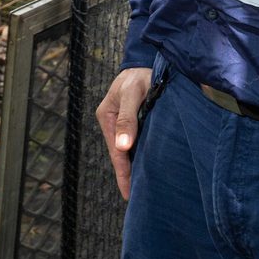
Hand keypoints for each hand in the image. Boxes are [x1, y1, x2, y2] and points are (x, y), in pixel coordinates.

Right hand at [94, 67, 152, 201]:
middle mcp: (114, 123)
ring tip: (147, 189)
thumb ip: (127, 118)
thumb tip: (122, 147)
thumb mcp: (132, 94)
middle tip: (140, 200)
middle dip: (130, 175)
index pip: (116, 153)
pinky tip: (151, 166)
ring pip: (131, 150)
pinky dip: (143, 155)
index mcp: (106, 117)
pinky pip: (139, 142)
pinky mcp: (138, 121)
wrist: (150, 59)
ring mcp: (125, 123)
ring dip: (137, 166)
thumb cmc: (140, 74)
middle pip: (122, 155)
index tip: (129, 195)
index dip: (123, 174)